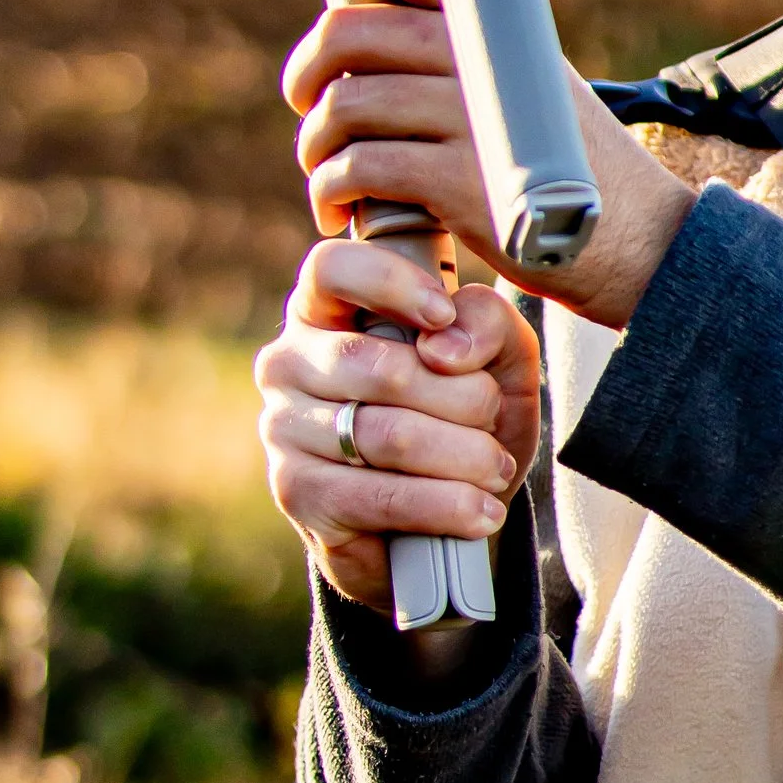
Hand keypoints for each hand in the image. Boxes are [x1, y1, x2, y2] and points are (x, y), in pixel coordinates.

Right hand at [256, 234, 540, 617]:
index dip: (391, 283)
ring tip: (494, 469)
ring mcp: (284, 429)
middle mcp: (289, 363)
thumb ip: (487, 323)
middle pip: (382, 366)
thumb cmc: (463, 419)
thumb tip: (444, 345)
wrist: (444, 515)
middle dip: (463, 399)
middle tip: (492, 420)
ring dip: (463, 457)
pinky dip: (444, 506)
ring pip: (388, 435)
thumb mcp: (497, 360)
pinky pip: (379, 497)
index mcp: (326, 311)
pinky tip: (480, 512)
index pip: (333, 268)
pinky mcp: (297, 494)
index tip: (443, 315)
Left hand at [266, 0, 694, 327]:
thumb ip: (461, 50)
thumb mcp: (526, 82)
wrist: (636, 239)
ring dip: (315, 147)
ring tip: (326, 176)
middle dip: (305, 74)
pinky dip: (332, 192)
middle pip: (349, 34)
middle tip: (306, 106)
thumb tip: (365, 26)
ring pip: (344, 105)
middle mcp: (480, 55)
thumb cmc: (569, 166)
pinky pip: (358, 167)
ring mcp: (469, 114)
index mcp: (493, 21)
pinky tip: (341, 212)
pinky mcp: (458, 178)